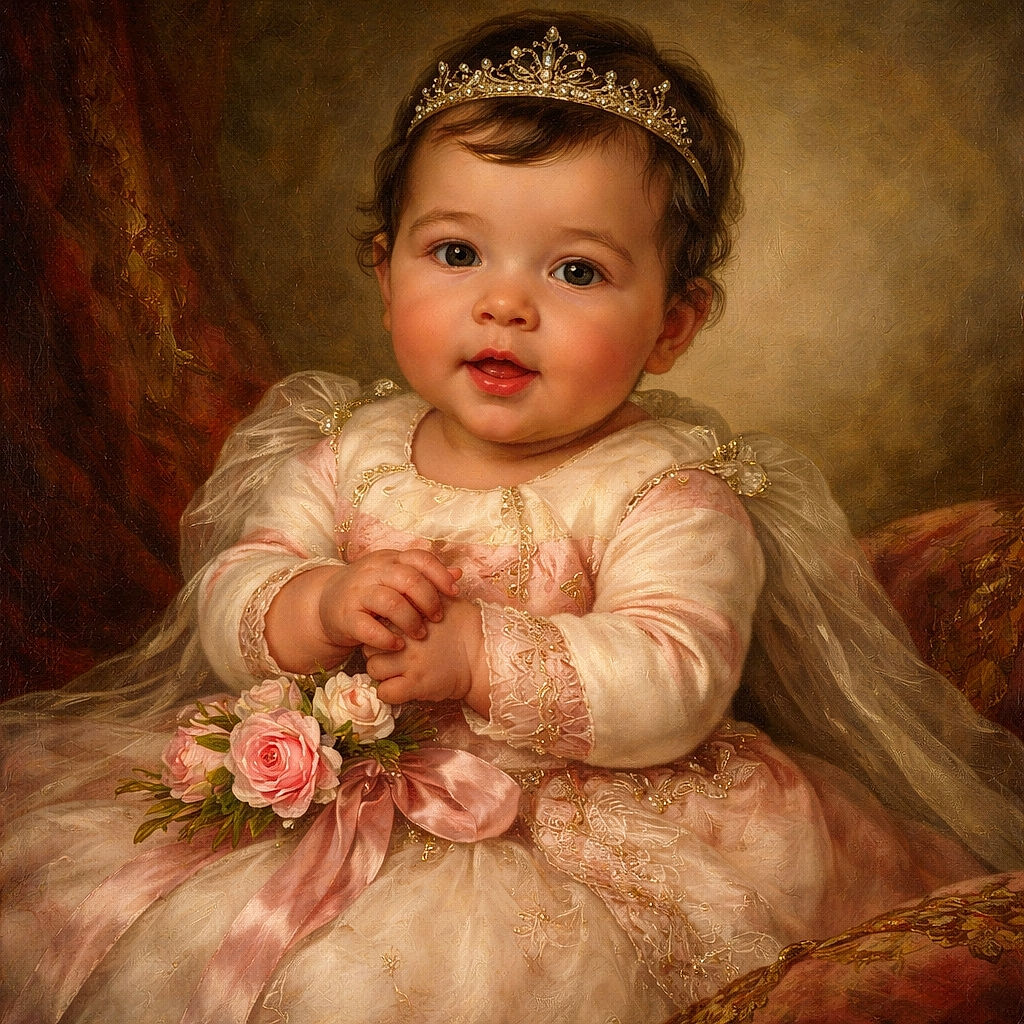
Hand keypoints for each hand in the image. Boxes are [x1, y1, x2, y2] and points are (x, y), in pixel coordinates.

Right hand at [319, 549, 460, 652]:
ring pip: (390, 602)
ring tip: (420, 634)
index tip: (454, 594)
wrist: (327, 603)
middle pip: (408, 579)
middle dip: (428, 600)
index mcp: (390, 559)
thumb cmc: (372, 591)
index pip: (420, 558)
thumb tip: (458, 574)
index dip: (440, 575)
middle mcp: (373, 572)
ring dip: (410, 620)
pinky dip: (386, 638)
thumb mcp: (397, 578)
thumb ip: (426, 576)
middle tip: (437, 618)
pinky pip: (367, 627)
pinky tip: (397, 645)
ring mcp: (357, 593)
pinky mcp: (345, 616)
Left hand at [364, 599, 489, 714]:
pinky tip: (400, 687)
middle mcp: (406, 639)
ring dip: (381, 671)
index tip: (389, 635)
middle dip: (376, 649)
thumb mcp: (447, 601)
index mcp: (411, 617)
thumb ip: (426, 593)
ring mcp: (409, 663)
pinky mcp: (416, 685)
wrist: (484, 655)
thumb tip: (413, 581)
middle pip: (369, 645)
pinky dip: (388, 692)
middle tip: (391, 654)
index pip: (376, 621)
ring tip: (395, 671)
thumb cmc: (467, 626)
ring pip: (373, 669)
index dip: (380, 629)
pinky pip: (386, 692)